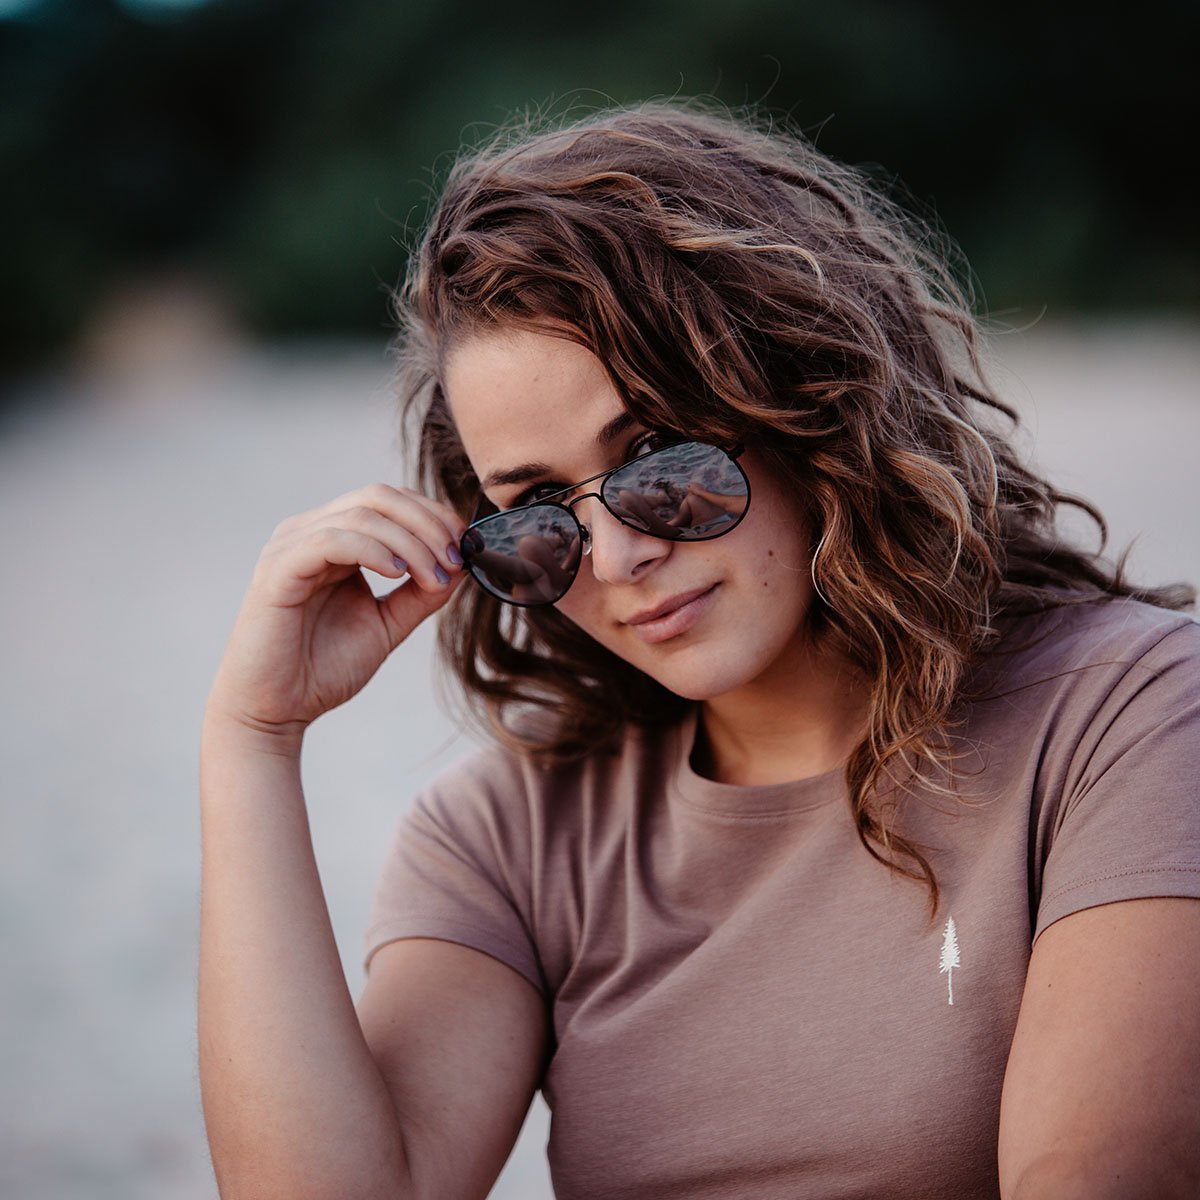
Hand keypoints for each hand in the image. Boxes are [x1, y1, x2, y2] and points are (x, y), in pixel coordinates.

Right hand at [206, 484, 466, 740]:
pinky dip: (371, 549)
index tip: (465, 548)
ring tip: (432, 577)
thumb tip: (462, 565)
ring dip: (410, 542)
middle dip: (427, 523)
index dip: (433, 516)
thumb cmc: (322, 669)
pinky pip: (330, 540)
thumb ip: (421, 594)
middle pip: (378, 496)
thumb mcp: (387, 624)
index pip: (389, 502)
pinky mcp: (278, 570)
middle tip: (454, 559)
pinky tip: (397, 574)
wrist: (275, 711)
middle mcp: (309, 533)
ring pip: (361, 514)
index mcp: (334, 539)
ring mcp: (290, 547)